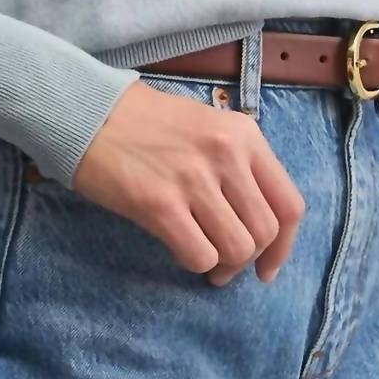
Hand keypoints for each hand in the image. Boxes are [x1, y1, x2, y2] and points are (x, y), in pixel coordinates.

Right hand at [72, 80, 305, 285]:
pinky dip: (196, 264)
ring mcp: (194, 179)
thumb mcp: (209, 126)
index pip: (289, 204)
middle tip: (226, 263)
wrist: (89, 112)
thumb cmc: (147, 123)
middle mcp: (226, 154)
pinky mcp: (160, 203)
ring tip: (207, 261)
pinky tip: (182, 249)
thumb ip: (239, 165)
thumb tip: (258, 221)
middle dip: (248, 259)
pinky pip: (200, 256)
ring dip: (223, 266)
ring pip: (236, 249)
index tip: (267, 265)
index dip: (284, 246)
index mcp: (245, 135)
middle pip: (264, 232)